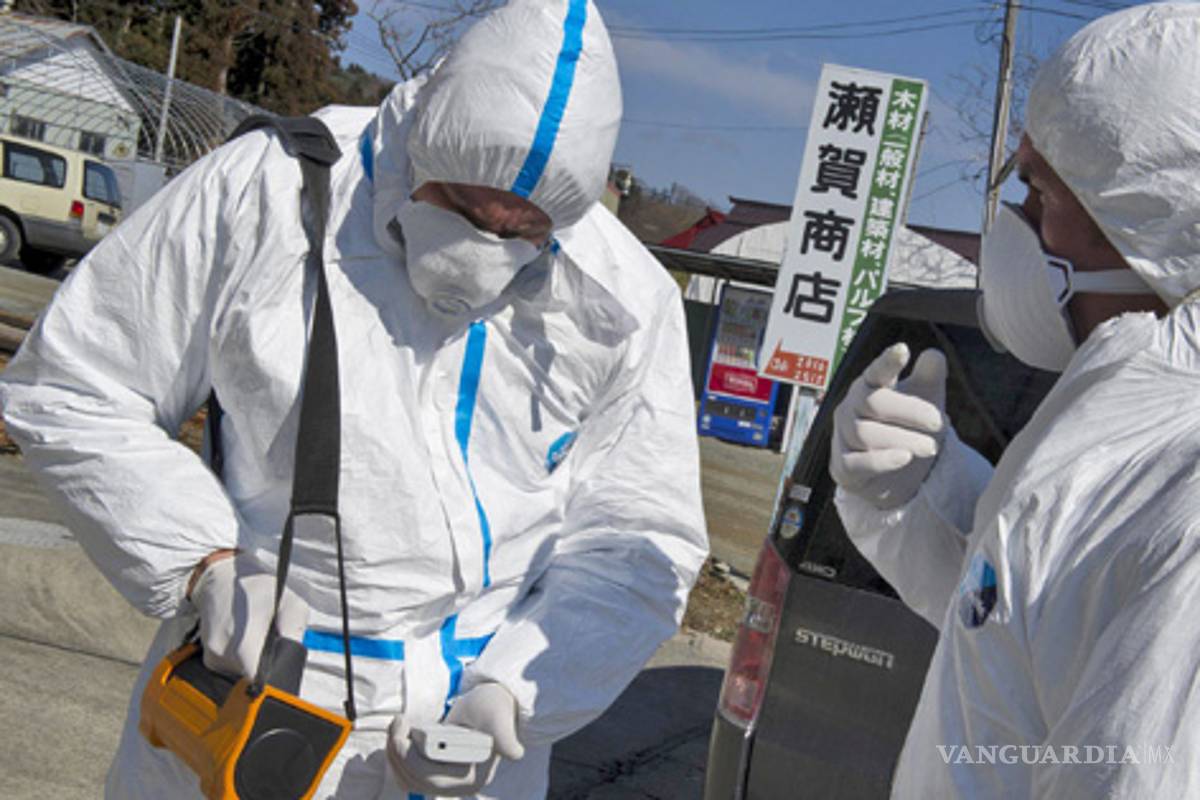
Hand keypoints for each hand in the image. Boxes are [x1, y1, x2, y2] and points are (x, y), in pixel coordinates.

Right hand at [188, 554, 309, 678]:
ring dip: (254, 665)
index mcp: (243, 647)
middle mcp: (222, 657)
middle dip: (266, 672)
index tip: (280, 675)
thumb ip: (295, 631)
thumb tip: (291, 658)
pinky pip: (230, 670)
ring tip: (260, 642)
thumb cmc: (257, 588)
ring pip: (240, 677)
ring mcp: (212, 660)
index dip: (273, 684)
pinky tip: (248, 643)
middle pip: (250, 682)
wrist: (220, 578)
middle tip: (274, 651)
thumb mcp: (289, 602)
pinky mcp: (208, 659)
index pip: (258, 684)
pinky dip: (242, 662)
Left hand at [387, 683, 523, 796]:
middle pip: (414, 780)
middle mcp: (458, 786)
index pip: (430, 778)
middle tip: (399, 722)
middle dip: (398, 752)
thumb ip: (505, 736)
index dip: (409, 758)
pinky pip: (407, 774)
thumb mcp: (499, 719)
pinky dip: (398, 756)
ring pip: (407, 779)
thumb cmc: (494, 710)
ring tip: (399, 725)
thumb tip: (513, 752)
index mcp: (473, 777)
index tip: (404, 730)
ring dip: (394, 753)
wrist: (490, 707)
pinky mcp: (434, 773)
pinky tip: (401, 734)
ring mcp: (445, 782)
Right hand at [830, 343, 946, 509]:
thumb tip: (933, 356)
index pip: (876, 372)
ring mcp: (844, 437)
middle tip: (938, 422)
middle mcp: (851, 408)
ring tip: (930, 447)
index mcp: (869, 386)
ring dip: (903, 440)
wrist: (894, 473)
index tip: (903, 350)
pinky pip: (857, 462)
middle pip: (873, 402)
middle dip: (909, 411)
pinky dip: (881, 461)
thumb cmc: (905, 427)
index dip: (888, 362)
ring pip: (866, 433)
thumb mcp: (923, 399)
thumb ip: (929, 376)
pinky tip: (904, 458)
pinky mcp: (843, 466)